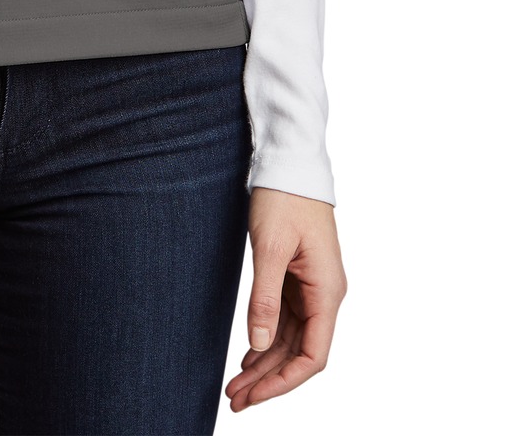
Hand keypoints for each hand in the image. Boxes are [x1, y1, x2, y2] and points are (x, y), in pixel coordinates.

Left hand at [225, 185, 347, 411]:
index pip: (313, 356)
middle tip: (234, 399)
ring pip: (291, 339)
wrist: (290, 162)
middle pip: (300, 353)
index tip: (255, 395)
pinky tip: (248, 355)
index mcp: (327, 292)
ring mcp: (312, 288)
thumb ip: (265, 298)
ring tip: (235, 385)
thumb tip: (259, 345)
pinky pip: (286, 321)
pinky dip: (267, 340)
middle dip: (268, 379)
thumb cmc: (284, 198)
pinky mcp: (298, 278)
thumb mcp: (269, 247)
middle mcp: (325, 295)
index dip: (284, 381)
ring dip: (265, 364)